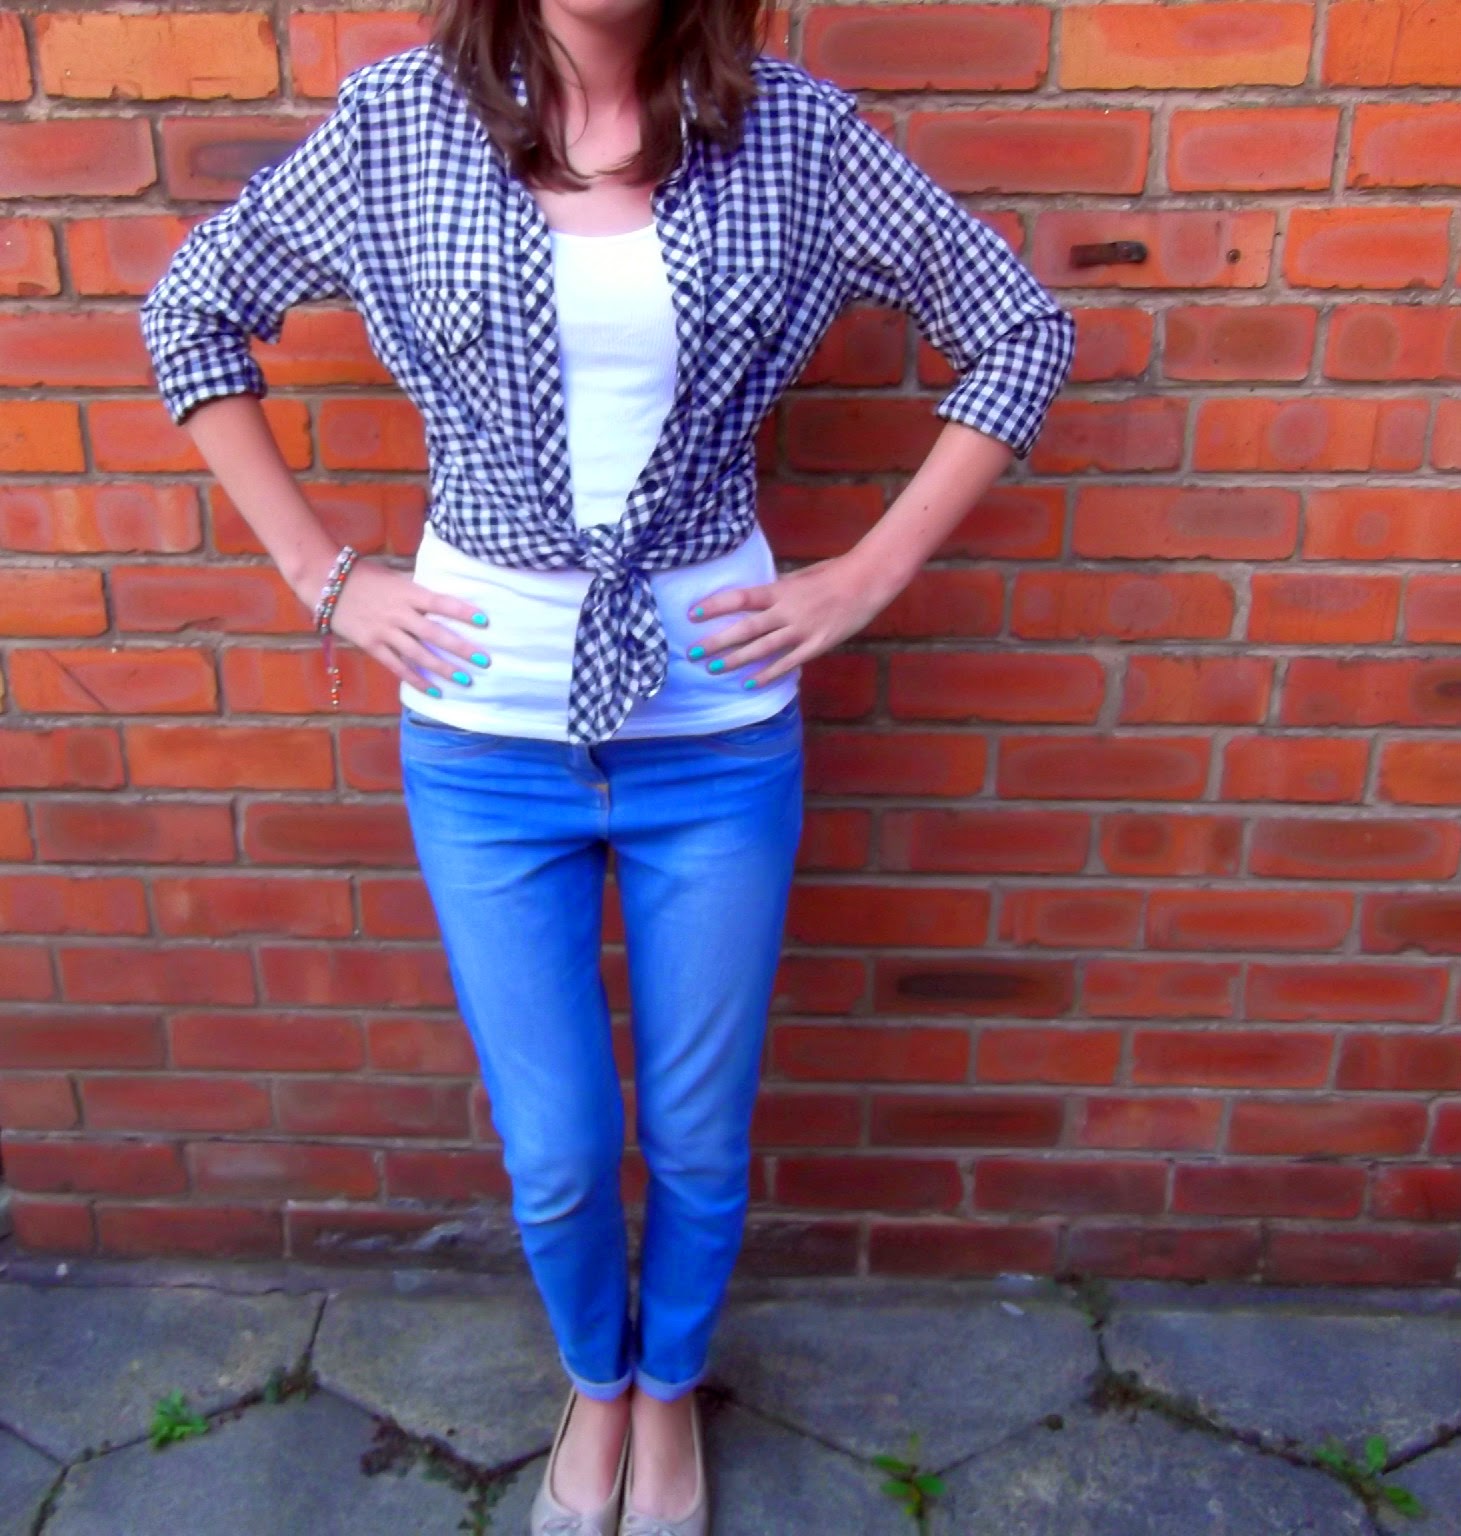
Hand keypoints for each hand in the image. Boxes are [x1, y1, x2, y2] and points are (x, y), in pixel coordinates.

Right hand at [320, 558, 492, 695]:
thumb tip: (446, 600)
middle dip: (461, 648)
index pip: (441, 602)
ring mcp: (385, 631)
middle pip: (434, 633)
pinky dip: (417, 680)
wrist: (326, 582)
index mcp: (408, 592)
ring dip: (443, 669)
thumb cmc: (367, 577)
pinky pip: (398, 666)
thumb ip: (419, 591)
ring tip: (466, 680)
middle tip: (485, 660)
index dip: (462, 612)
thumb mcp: (397, 578)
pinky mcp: (372, 646)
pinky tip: (435, 691)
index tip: (485, 621)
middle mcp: (399, 613)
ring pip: (419, 654)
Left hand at [685, 553, 893, 689]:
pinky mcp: (816, 646)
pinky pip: (787, 663)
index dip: (715, 605)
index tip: (692, 614)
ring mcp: (802, 630)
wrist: (867, 582)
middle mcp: (787, 611)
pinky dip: (767, 675)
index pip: (740, 597)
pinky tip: (748, 684)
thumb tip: (753, 597)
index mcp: (780, 590)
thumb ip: (776, 589)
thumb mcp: (799, 577)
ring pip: (762, 649)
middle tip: (692, 652)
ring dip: (735, 661)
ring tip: (713, 669)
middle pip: (745, 628)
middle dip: (717, 642)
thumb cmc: (832, 575)